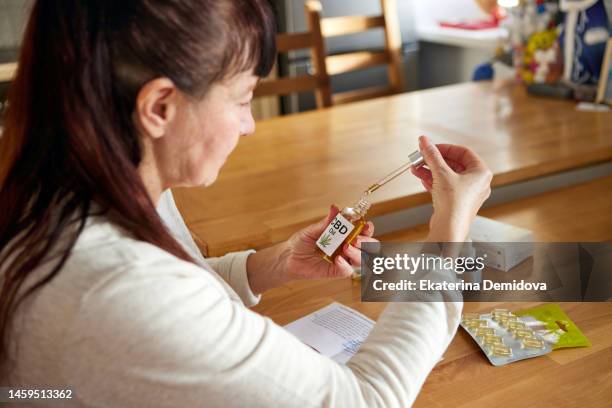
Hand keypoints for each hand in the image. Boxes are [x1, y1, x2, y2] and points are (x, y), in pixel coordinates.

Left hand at [246, 206, 377, 293]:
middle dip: (367, 242)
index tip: (366, 225)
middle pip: (368, 247)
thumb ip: (326, 222)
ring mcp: (343, 260)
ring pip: (362, 260)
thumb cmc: (301, 243)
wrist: (289, 257)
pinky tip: (337, 259)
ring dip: (357, 253)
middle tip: (357, 239)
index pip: (363, 232)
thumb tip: (335, 208)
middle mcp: (347, 248)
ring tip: (346, 247)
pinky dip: (345, 265)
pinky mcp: (336, 271)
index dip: (368, 229)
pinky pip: (348, 271)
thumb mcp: (313, 230)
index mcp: (344, 235)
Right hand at [411, 135, 491, 241]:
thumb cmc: (455, 205)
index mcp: (481, 173)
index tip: (432, 147)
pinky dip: (433, 181)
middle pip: (454, 164)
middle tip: (422, 156)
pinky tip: (421, 177)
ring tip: (416, 167)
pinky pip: (444, 186)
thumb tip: (425, 142)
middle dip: (435, 160)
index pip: (464, 152)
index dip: (446, 148)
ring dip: (430, 170)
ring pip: (447, 176)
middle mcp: (476, 183)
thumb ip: (432, 155)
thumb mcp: (441, 173)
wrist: (449, 229)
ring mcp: (466, 193)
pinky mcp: (456, 202)